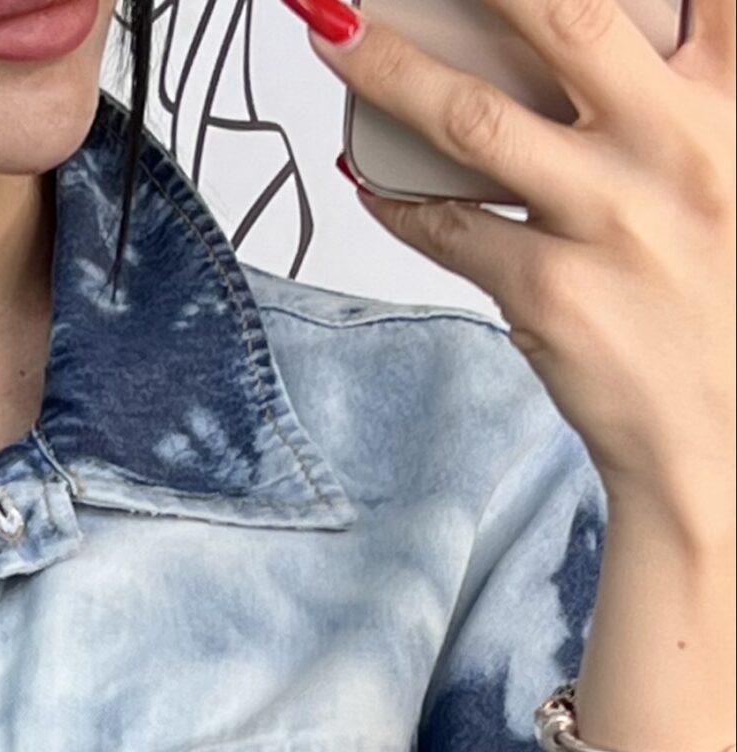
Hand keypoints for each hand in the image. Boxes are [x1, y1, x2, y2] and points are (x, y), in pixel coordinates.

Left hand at [278, 0, 734, 535]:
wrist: (717, 433)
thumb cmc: (713, 292)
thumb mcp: (729, 165)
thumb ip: (680, 91)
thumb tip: (593, 35)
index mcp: (731, 99)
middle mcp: (673, 144)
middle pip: (565, 14)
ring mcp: (608, 218)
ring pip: (473, 119)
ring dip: (387, 69)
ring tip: (333, 33)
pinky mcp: (549, 291)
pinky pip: (449, 229)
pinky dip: (396, 199)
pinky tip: (367, 177)